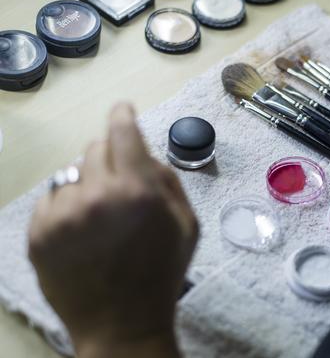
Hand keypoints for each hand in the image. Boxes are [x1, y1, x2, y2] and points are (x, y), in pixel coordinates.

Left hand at [28, 103, 197, 357]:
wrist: (121, 324)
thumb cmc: (161, 274)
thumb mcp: (187, 225)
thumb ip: (168, 181)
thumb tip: (145, 153)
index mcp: (138, 191)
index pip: (123, 132)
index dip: (122, 115)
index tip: (122, 108)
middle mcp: (96, 195)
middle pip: (95, 147)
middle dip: (111, 158)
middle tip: (121, 186)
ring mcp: (62, 214)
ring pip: (72, 174)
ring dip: (88, 185)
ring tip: (100, 218)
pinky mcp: (38, 233)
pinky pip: (51, 199)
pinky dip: (66, 207)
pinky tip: (82, 232)